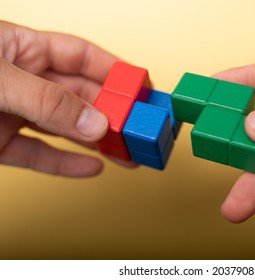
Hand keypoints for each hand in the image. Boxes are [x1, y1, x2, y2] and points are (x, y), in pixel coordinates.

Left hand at [0, 21, 135, 176]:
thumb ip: (47, 101)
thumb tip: (94, 123)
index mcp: (20, 49)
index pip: (79, 56)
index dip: (113, 71)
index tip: (140, 87)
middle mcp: (22, 82)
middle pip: (80, 97)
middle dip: (112, 114)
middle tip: (139, 130)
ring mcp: (12, 114)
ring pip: (65, 129)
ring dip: (98, 143)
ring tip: (128, 154)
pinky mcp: (0, 145)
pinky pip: (39, 155)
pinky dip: (64, 164)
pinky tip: (91, 167)